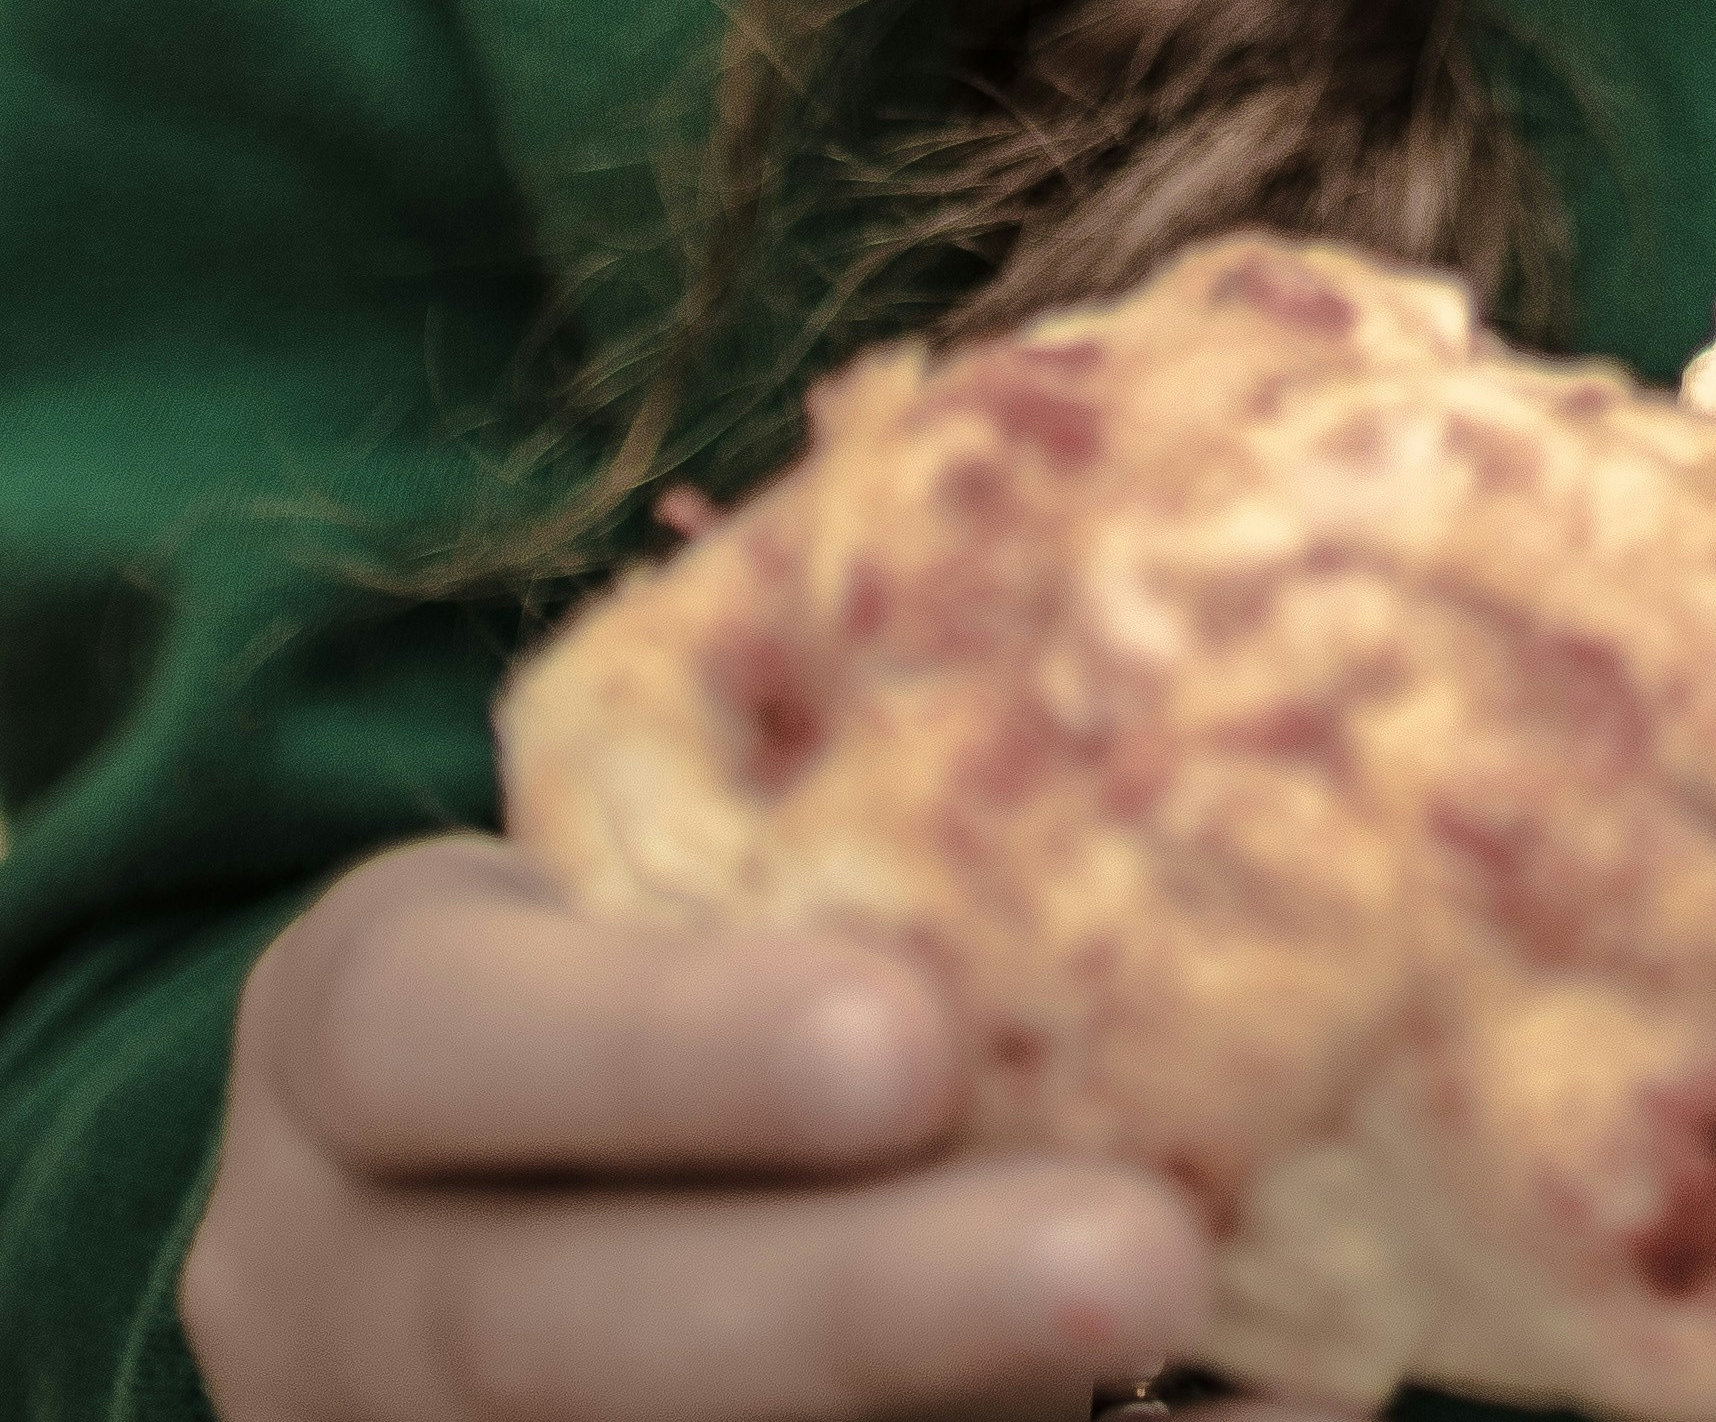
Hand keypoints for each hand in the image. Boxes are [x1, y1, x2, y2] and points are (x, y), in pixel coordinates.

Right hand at [182, 835, 1219, 1421]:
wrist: (471, 1179)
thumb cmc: (613, 921)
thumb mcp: (613, 826)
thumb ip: (803, 753)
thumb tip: (1132, 499)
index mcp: (354, 1040)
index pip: (432, 1032)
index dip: (666, 1047)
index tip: (910, 1040)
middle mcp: (369, 1286)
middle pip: (565, 1327)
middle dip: (864, 1310)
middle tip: (1141, 1260)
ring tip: (1245, 1393)